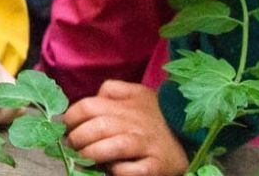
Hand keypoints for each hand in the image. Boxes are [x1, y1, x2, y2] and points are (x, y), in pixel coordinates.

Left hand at [62, 81, 189, 175]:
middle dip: (77, 138)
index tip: (67, 126)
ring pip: (113, 147)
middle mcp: (136, 124)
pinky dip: (118, 171)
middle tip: (72, 146)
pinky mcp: (156, 166)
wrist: (190, 135)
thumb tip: (93, 96)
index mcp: (128, 104)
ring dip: (92, 153)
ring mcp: (146, 146)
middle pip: (97, 126)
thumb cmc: (157, 116)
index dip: (71, 116)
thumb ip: (114, 90)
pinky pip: (132, 171)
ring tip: (84, 158)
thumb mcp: (138, 93)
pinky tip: (112, 170)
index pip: (89, 106)